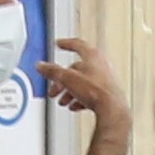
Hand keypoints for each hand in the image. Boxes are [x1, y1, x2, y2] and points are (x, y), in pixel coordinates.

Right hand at [46, 31, 130, 154]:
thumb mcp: (68, 79)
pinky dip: (81, 98)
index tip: (60, 44)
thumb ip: (53, 71)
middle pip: (77, 69)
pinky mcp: (108, 93)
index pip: (78, 45)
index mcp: (93, 56)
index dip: (67, 44)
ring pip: (83, 83)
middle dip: (63, 79)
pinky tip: (75, 106)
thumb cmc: (96, 91)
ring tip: (63, 100)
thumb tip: (41, 66)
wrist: (112, 109)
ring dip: (70, 91)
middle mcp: (102, 65)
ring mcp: (106, 79)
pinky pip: (91, 93)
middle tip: (55, 88)